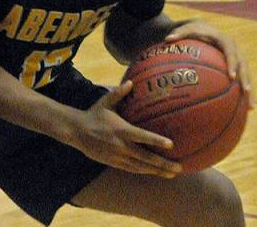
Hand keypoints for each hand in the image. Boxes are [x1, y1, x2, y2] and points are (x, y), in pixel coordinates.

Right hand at [66, 82, 180, 177]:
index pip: (143, 137)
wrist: (77, 132)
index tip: (171, 144)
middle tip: (179, 167)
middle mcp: (122, 146)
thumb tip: (130, 82)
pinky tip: (155, 173)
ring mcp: (118, 157)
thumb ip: (118, 93)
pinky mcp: (114, 163)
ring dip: (157, 171)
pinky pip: (132, 169)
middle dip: (163, 163)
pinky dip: (145, 172)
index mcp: (122, 130)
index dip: (157, 141)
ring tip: (172, 173)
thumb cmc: (94, 114)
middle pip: (146, 158)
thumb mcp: (105, 102)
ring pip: (141, 167)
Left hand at [165, 22, 252, 102]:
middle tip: (246, 92)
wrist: (204, 29)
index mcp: (225, 40)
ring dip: (249, 90)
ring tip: (250, 107)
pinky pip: (240, 80)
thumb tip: (167, 38)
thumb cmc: (194, 31)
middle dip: (246, 79)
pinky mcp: (235, 67)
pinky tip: (243, 109)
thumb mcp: (186, 29)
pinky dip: (242, 93)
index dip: (232, 63)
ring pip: (246, 75)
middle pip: (243, 65)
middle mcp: (234, 49)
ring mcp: (236, 59)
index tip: (231, 77)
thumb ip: (179, 33)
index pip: (231, 51)